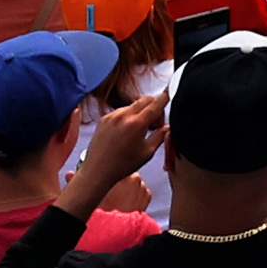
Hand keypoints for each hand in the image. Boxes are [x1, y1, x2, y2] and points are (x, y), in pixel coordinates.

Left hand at [63, 92, 165, 208]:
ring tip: (139, 130)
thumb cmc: (122, 166)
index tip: (169, 96)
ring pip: (133, 105)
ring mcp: (112, 115)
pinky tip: (126, 131)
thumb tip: (167, 128)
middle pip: (145, 99)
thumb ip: (160, 137)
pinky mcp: (104, 119)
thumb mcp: (147, 153)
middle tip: (155, 124)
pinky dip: (128, 116)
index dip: (165, 98)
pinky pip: (120, 111)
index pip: (156, 103)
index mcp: (137, 123)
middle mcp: (124, 115)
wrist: (97, 171)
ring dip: (140, 112)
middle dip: (154, 107)